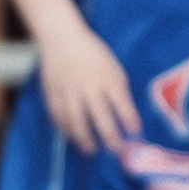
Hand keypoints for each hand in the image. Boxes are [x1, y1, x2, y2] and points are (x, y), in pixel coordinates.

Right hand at [33, 20, 139, 154]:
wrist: (61, 38)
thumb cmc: (93, 53)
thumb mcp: (113, 67)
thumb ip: (118, 90)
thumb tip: (125, 116)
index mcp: (107, 77)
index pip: (122, 103)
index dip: (129, 120)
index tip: (135, 134)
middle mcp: (88, 86)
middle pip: (100, 117)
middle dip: (109, 137)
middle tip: (114, 151)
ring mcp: (69, 91)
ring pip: (76, 121)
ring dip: (84, 138)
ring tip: (91, 150)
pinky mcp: (52, 92)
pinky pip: (59, 115)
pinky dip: (65, 128)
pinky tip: (71, 136)